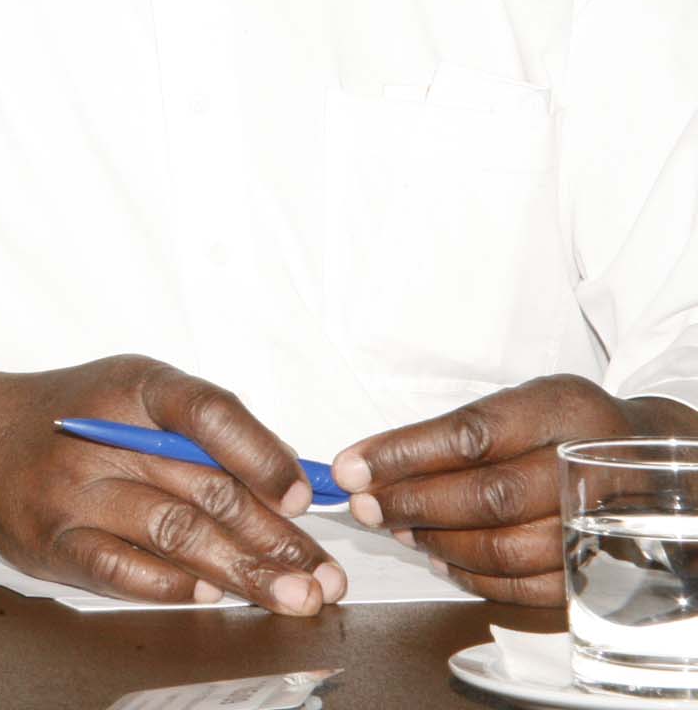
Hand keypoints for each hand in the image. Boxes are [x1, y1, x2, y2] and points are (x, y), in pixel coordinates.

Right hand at [0, 355, 342, 614]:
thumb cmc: (76, 417)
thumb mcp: (136, 395)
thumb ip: (206, 431)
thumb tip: (293, 485)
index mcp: (131, 387)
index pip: (206, 412)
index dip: (262, 455)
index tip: (305, 496)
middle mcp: (101, 437)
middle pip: (204, 489)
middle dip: (276, 537)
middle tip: (322, 574)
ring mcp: (72, 491)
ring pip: (176, 535)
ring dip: (245, 571)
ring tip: (292, 596)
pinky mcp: (52, 540)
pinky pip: (124, 569)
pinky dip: (175, 585)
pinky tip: (214, 594)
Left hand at [332, 376, 697, 604]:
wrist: (638, 456)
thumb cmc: (560, 427)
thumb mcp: (518, 402)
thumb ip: (451, 431)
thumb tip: (367, 466)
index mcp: (562, 410)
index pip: (472, 434)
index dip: (403, 454)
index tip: (351, 468)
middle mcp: (586, 468)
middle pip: (489, 497)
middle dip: (412, 504)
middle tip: (366, 507)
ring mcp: (598, 524)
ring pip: (506, 547)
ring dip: (438, 542)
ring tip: (400, 530)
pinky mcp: (596, 569)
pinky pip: (527, 585)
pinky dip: (474, 577)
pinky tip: (443, 559)